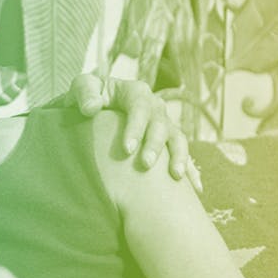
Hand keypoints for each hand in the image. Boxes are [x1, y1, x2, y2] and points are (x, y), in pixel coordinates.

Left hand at [57, 74, 200, 191]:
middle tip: (146, 164)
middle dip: (155, 145)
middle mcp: (154, 107)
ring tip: (176, 176)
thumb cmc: (87, 97)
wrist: (93, 107)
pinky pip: (181, 155)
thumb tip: (91, 108)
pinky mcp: (166, 141)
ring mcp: (163, 124)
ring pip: (177, 138)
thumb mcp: (82, 88)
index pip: (139, 107)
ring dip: (178, 156)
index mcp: (135, 92)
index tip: (126, 149)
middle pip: (160, 124)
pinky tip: (195, 189)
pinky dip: (190, 170)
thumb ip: (85, 93)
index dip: (136, 127)